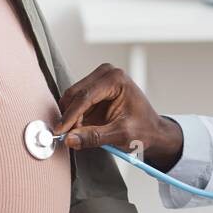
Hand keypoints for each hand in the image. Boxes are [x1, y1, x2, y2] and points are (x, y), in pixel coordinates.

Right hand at [53, 64, 182, 169]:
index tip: (59, 131)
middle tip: (67, 137)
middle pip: (75, 94)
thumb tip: (69, 139)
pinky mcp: (93, 90)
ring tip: (80, 134)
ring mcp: (99, 80)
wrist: (152, 130)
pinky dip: (74, 117)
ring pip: (72, 99)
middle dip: (69, 116)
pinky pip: (75, 103)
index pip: (85, 96)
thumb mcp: (121, 135)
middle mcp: (106, 74)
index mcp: (116, 79)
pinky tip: (81, 129)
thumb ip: (94, 137)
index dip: (70, 115)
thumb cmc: (143, 130)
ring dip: (71, 118)